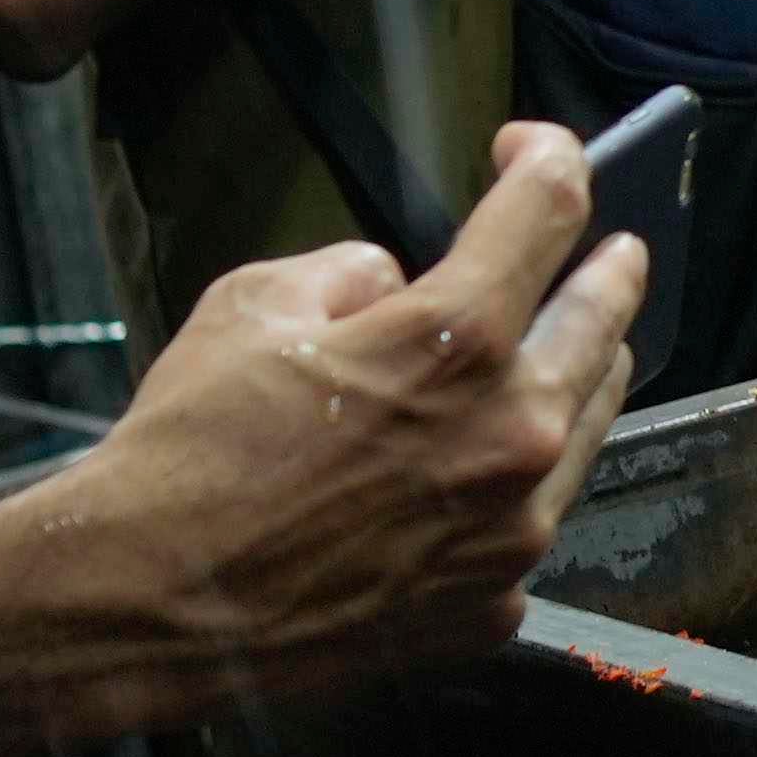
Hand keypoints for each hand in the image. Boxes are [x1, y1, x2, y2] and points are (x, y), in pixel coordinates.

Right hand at [5, 111, 652, 700]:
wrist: (147, 605)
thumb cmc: (190, 449)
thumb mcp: (253, 304)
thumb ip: (352, 274)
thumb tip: (396, 287)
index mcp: (459, 342)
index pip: (550, 212)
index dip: (551, 159)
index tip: (534, 151)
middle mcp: (512, 435)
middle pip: (606, 322)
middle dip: (607, 269)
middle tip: (609, 250)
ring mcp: (513, 532)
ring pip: (587, 426)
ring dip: (574, 378)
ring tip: (561, 354)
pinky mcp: (493, 605)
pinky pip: (530, 521)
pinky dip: (514, 486)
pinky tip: (475, 479)